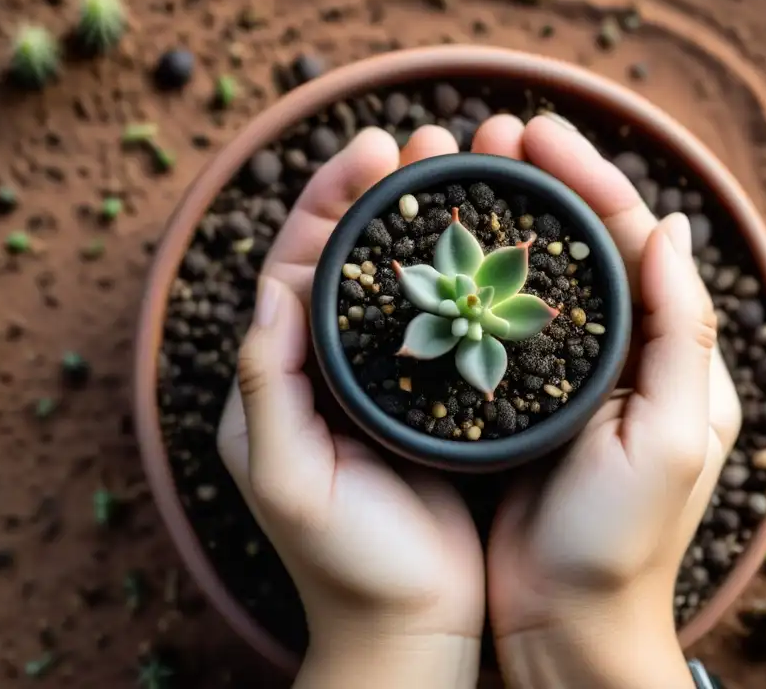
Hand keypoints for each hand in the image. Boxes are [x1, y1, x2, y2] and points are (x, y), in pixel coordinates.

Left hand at [217, 127, 491, 688]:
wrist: (410, 626)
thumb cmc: (343, 562)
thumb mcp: (285, 475)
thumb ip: (267, 382)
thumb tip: (275, 285)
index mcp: (282, 377)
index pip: (298, 264)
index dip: (329, 199)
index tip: (374, 148)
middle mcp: (331, 369)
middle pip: (353, 258)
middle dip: (385, 192)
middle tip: (431, 139)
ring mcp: (388, 380)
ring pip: (403, 281)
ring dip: (429, 222)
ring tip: (468, 169)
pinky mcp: (439, 399)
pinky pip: (448, 323)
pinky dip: (466, 279)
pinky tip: (498, 248)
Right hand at [481, 114, 743, 687]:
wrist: (565, 623)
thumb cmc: (623, 541)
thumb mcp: (674, 437)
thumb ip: (681, 331)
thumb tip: (670, 224)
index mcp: (663, 352)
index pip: (630, 239)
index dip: (588, 178)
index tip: (536, 134)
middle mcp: (614, 354)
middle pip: (579, 245)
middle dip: (540, 183)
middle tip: (490, 135)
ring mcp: (559, 376)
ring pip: (532, 275)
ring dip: (499, 219)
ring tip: (458, 171)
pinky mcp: (510, 402)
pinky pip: (491, 322)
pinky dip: (469, 279)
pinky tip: (434, 250)